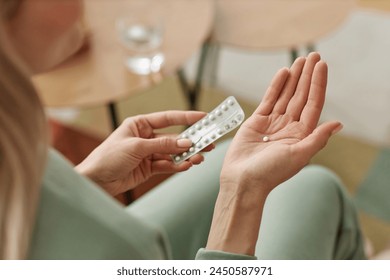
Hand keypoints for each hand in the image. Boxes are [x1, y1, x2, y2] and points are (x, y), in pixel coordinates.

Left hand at [76, 111, 213, 195]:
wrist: (95, 181)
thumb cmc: (108, 157)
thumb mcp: (137, 147)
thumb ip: (163, 145)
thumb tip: (186, 142)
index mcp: (140, 124)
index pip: (168, 118)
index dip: (187, 117)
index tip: (204, 117)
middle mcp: (146, 137)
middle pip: (174, 137)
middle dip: (191, 140)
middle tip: (209, 141)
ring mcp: (149, 153)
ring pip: (173, 153)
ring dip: (186, 155)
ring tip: (200, 157)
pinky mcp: (149, 168)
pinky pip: (168, 165)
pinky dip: (178, 166)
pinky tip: (187, 165)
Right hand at [221, 52, 341, 193]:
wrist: (243, 180)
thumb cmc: (271, 173)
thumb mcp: (298, 156)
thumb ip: (317, 139)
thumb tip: (338, 124)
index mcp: (302, 135)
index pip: (313, 104)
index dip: (318, 84)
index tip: (321, 65)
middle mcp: (289, 126)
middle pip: (301, 96)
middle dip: (307, 76)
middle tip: (313, 55)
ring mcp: (273, 123)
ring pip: (285, 95)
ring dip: (293, 78)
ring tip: (300, 60)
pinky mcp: (257, 121)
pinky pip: (269, 100)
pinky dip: (276, 86)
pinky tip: (283, 73)